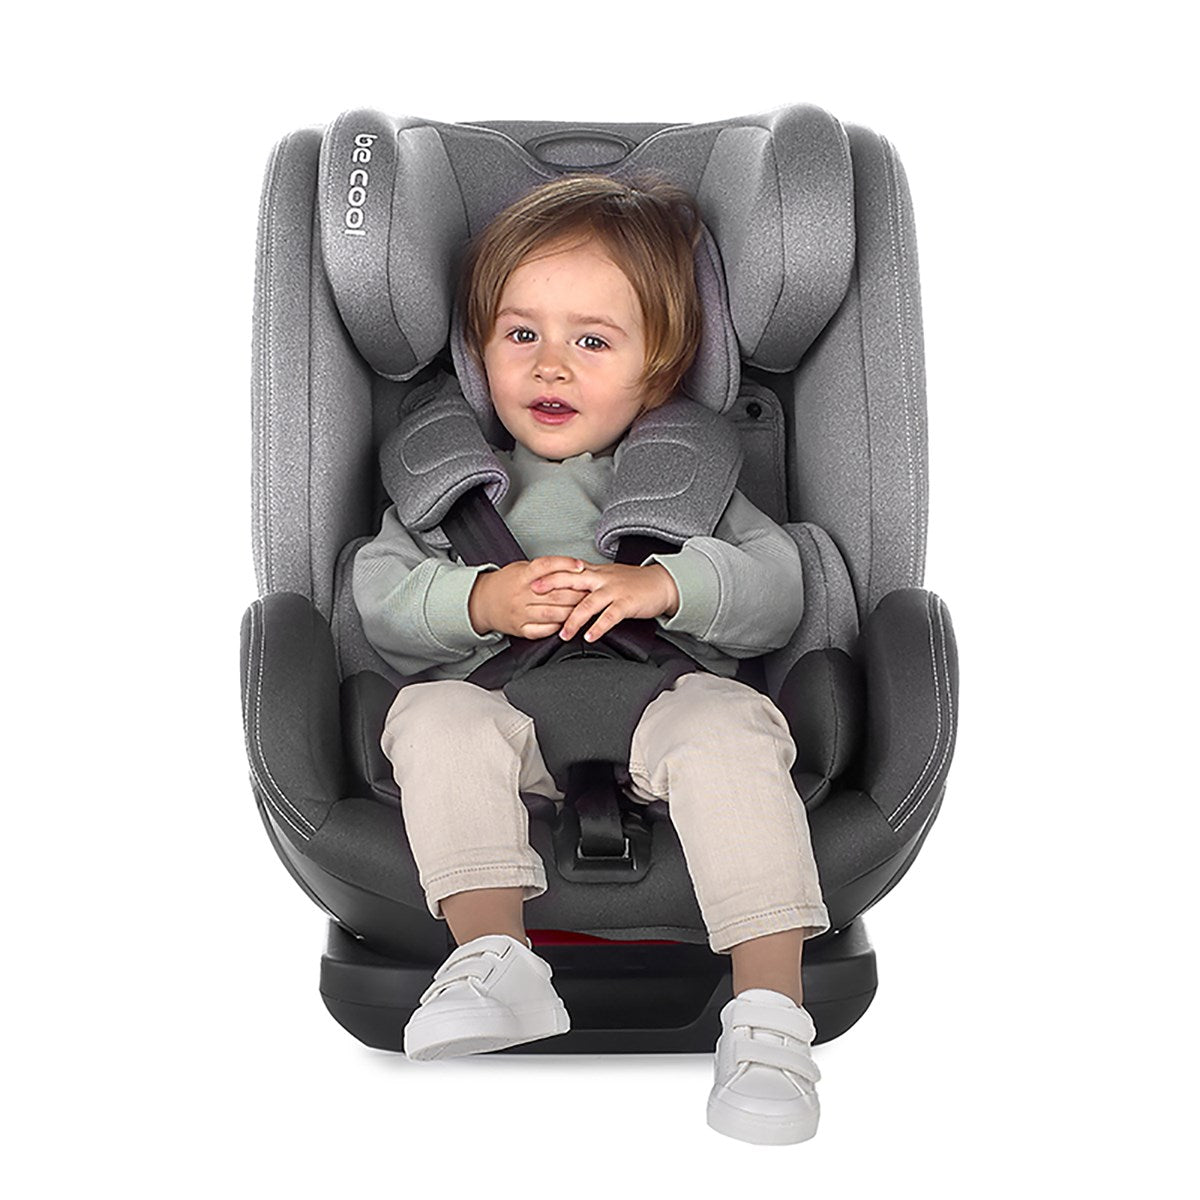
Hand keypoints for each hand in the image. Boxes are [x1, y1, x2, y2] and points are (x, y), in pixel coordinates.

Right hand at [470, 556, 593, 639]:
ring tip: (584, 608)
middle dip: (578, 593)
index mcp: (521, 576)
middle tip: (591, 590)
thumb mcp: (521, 568)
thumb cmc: (506, 583)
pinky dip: (558, 626)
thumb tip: (572, 566)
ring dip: (572, 612)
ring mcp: (520, 613)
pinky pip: (543, 630)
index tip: (581, 566)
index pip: (546, 567)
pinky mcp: (520, 629)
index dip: (565, 565)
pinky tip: (566, 622)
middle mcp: (521, 595)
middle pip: (556, 594)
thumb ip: (543, 569)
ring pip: (553, 613)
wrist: (482, 602)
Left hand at [531, 560, 679, 642]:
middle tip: (534, 595)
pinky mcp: (626, 603)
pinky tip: (590, 636)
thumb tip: (564, 585)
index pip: (567, 570)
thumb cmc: (633, 582)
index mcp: (594, 572)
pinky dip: (598, 627)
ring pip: (588, 603)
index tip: (531, 578)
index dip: (548, 573)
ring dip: (574, 620)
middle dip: (552, 586)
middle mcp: (601, 579)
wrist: (660, 583)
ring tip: (563, 634)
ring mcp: (614, 591)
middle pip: (572, 580)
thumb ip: (586, 580)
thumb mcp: (607, 575)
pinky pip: (610, 616)